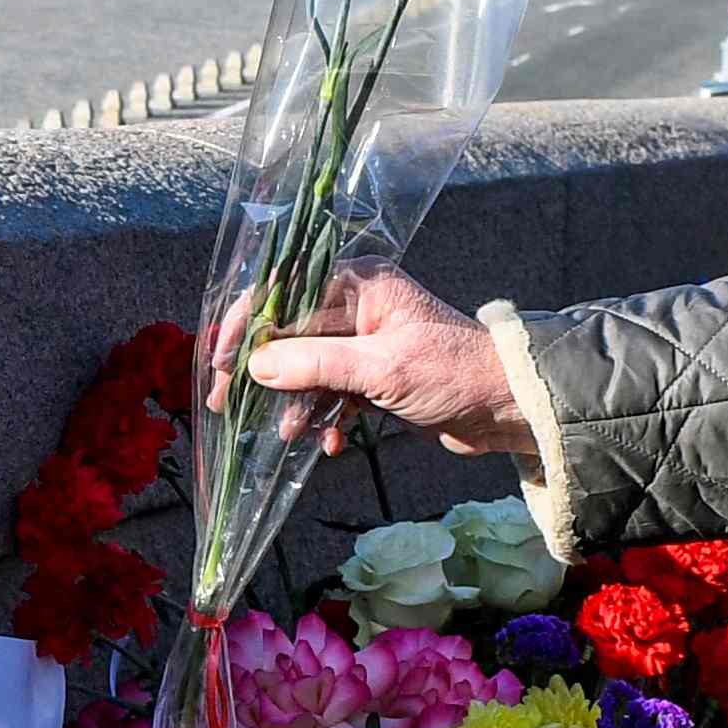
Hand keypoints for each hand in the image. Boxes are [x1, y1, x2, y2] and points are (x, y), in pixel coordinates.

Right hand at [240, 267, 532, 458]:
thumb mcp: (382, 369)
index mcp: (360, 283)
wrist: (508, 408)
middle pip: (288, 333)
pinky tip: (328, 444)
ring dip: (296, 403)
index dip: (245, 325)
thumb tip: (256, 367)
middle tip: (228, 408)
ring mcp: (365, 342)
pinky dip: (326, 418)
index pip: (283, 291)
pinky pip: (332, 393)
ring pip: (308, 368)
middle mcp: (358, 305)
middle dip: (263, 373)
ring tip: (289, 435)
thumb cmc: (453, 374)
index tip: (219, 363)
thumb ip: (316, 364)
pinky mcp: (374, 376)